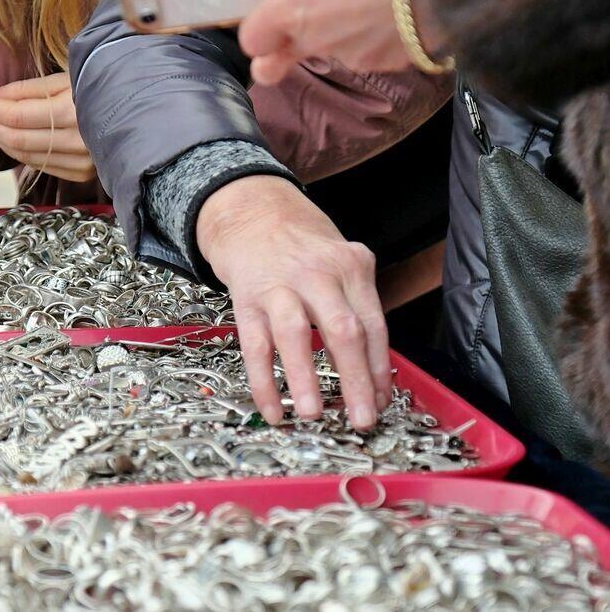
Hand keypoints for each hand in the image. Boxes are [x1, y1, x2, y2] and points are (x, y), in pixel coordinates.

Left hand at [0, 73, 95, 182]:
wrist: (141, 105)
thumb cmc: (103, 83)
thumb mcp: (65, 77)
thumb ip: (24, 89)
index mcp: (74, 111)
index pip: (16, 116)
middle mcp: (78, 141)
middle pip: (16, 138)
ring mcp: (82, 161)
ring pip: (24, 155)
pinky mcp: (82, 173)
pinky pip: (39, 164)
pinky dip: (17, 151)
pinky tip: (6, 136)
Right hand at [197, 175, 390, 429]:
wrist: (253, 211)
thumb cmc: (302, 246)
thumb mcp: (341, 260)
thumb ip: (356, 304)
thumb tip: (373, 372)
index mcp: (350, 267)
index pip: (374, 325)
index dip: (381, 369)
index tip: (384, 402)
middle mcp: (317, 274)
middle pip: (343, 330)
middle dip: (355, 380)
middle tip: (363, 418)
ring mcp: (279, 286)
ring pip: (296, 335)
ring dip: (306, 379)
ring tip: (312, 414)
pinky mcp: (246, 298)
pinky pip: (255, 344)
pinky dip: (263, 381)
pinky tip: (271, 407)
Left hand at [239, 0, 425, 83]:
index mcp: (290, 9)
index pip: (252, 41)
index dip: (257, 28)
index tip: (267, 12)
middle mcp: (317, 41)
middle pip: (284, 60)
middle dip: (285, 48)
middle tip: (300, 22)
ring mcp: (357, 54)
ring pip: (336, 50)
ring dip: (342, 29)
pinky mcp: (395, 59)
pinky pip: (378, 50)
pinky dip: (382, 32)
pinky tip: (397, 2)